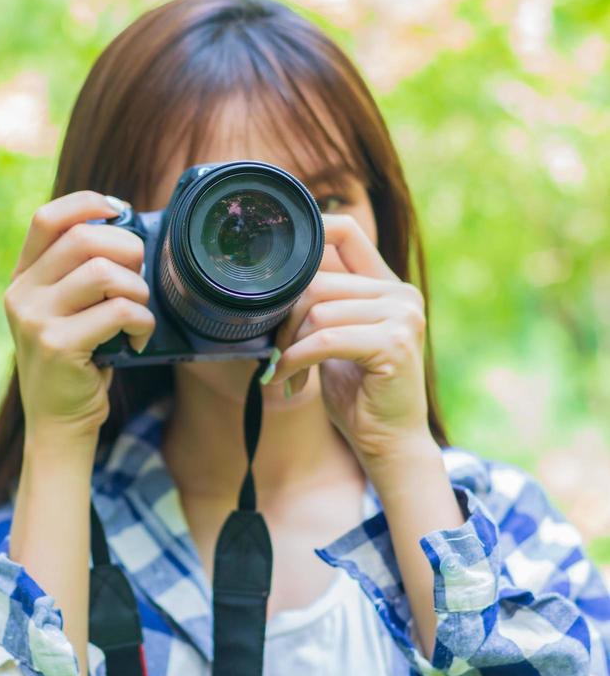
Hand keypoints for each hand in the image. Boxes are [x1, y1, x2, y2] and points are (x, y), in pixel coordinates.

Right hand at [4, 191, 155, 443]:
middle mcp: (23, 293)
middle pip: (84, 239)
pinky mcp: (58, 345)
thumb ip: (82, 275)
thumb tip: (131, 233)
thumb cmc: (78, 361)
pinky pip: (118, 311)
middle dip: (128, 250)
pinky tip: (137, 341)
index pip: (48, 218)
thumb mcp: (68, 312)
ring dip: (138, 291)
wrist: (59, 421)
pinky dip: (142, 322)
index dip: (88, 204)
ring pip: (104, 273)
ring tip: (139, 315)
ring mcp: (36, 319)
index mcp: (24, 277)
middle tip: (140, 279)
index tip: (120, 212)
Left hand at [271, 213, 430, 462]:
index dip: (309, 233)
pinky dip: (296, 359)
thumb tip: (273, 281)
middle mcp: (401, 294)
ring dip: (289, 344)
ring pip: (318, 311)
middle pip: (318, 280)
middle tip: (274, 350)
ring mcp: (402, 316)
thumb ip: (322, 306)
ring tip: (283, 369)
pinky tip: (286, 378)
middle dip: (285, 317)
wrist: (389, 443)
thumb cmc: (358, 394)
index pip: (345, 232)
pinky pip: (325, 340)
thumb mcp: (336, 340)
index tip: (272, 263)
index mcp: (388, 286)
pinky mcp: (394, 343)